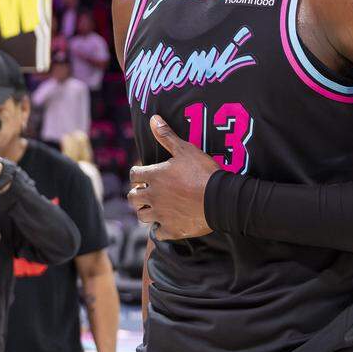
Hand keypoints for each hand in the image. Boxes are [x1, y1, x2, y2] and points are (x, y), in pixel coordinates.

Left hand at [127, 115, 218, 240]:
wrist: (220, 198)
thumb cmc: (202, 172)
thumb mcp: (186, 149)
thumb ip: (167, 135)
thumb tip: (153, 118)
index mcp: (154, 176)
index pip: (133, 175)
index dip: (137, 173)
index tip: (144, 174)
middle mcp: (153, 196)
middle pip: (133, 197)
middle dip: (138, 193)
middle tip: (147, 191)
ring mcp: (161, 214)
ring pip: (141, 215)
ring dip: (146, 211)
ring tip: (155, 207)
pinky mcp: (171, 229)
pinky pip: (157, 232)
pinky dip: (160, 228)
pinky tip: (167, 223)